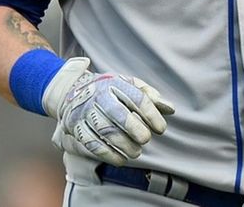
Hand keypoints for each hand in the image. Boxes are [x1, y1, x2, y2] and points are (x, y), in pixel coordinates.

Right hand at [43, 57, 175, 165]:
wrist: (72, 91)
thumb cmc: (110, 90)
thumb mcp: (129, 85)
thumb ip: (150, 96)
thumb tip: (171, 109)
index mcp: (115, 83)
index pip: (136, 98)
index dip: (151, 114)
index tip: (161, 129)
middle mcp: (98, 96)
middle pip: (118, 113)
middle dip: (135, 129)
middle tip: (146, 140)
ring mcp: (84, 111)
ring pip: (104, 130)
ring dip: (123, 144)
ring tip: (136, 152)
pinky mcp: (75, 126)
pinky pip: (91, 143)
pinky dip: (108, 154)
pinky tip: (121, 159)